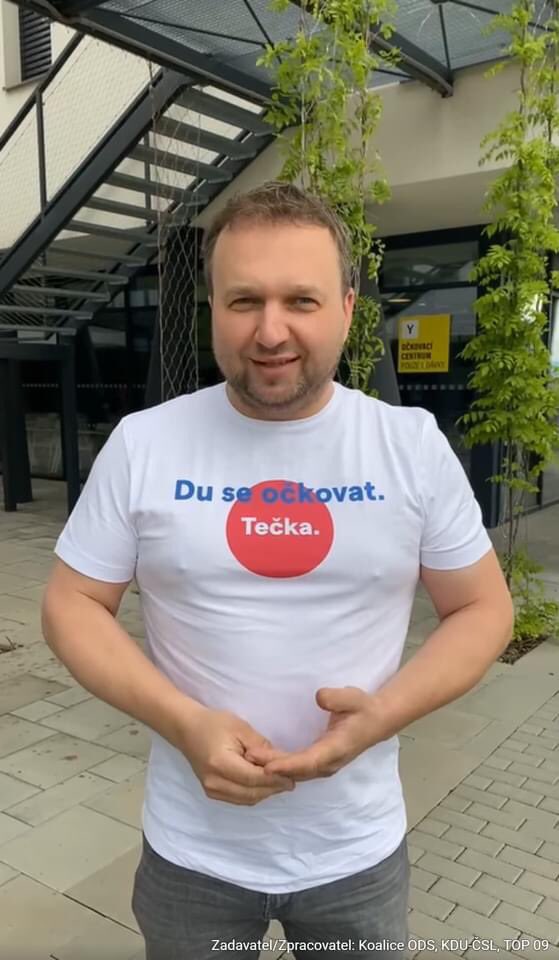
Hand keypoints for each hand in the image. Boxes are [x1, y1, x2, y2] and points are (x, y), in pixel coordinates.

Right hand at [179, 706, 295, 804]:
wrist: (187, 729)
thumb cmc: (214, 723)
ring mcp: (211, 790)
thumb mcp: (241, 728)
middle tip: (291, 780)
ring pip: (247, 799)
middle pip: (252, 793)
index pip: (254, 778)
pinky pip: (239, 799)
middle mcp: (214, 782)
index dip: (275, 780)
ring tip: (281, 782)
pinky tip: (264, 783)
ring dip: (265, 793)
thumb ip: (261, 747)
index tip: (292, 778)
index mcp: (221, 763)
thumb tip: (281, 763)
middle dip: (273, 788)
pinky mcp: (212, 793)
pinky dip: (254, 793)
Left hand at [245, 687, 383, 780]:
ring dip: (275, 768)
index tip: (267, 766)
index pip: (308, 761)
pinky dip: (282, 766)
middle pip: (297, 770)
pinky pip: (299, 768)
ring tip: (250, 759)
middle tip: (248, 757)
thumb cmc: (364, 708)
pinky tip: (264, 761)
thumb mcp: (353, 697)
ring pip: (296, 772)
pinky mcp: (320, 762)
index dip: (287, 765)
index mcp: (336, 748)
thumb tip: (320, 697)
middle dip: (273, 766)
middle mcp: (329, 762)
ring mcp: (325, 765)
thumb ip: (337, 698)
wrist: (377, 720)